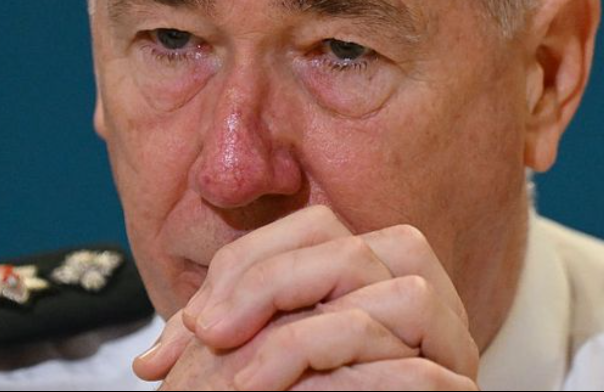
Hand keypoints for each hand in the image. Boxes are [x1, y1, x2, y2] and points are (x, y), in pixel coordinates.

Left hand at [135, 205, 478, 389]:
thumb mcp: (252, 368)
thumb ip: (221, 346)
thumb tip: (149, 359)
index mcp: (370, 279)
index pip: (314, 228)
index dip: (247, 263)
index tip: (200, 322)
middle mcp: (416, 300)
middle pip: (349, 245)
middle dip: (267, 282)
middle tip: (212, 334)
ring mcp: (447, 345)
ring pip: (397, 290)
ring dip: (305, 329)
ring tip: (245, 375)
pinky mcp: (453, 387)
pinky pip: (414, 362)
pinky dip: (336, 364)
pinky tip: (282, 389)